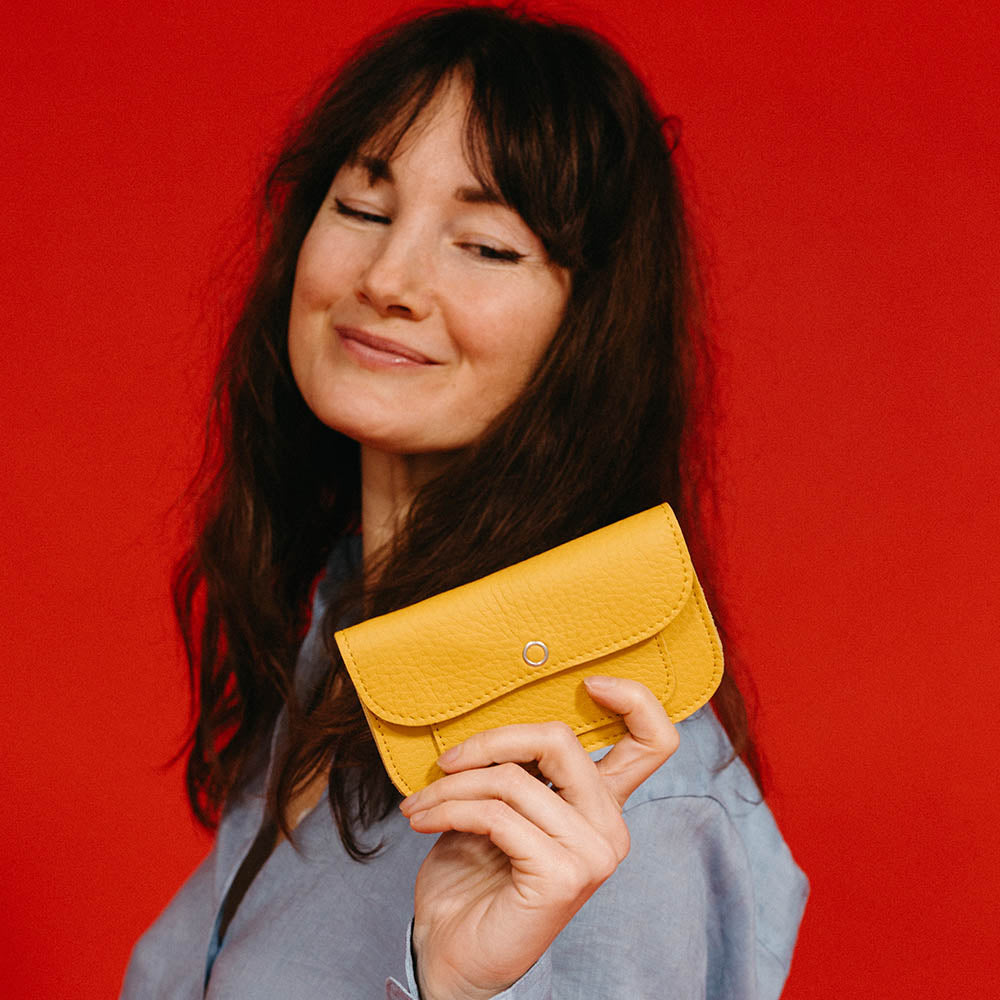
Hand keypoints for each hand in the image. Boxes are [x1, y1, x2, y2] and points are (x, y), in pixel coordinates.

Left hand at [398, 675, 678, 999]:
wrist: (450, 952)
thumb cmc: (473, 876)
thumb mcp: (500, 804)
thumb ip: (518, 765)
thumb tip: (493, 721)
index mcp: (601, 803)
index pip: (654, 740)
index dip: (633, 698)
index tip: (587, 683)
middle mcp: (609, 826)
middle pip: (561, 740)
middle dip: (491, 741)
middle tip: (447, 762)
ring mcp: (592, 853)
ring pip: (513, 778)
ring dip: (451, 786)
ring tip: (420, 803)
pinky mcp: (562, 876)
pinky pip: (496, 814)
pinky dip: (449, 810)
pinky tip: (423, 820)